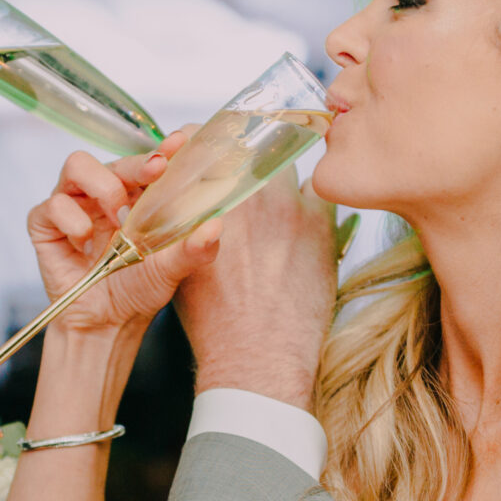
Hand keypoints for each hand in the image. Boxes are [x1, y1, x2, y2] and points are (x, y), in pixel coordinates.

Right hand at [26, 136, 211, 337]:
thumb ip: (194, 248)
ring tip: (118, 220)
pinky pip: (53, 204)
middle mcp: (103, 193)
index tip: (178, 145)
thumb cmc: (139, 289)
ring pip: (77, 165)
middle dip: (136, 163)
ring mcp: (73, 204)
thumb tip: (215, 226)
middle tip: (155, 172)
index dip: (162, 148)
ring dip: (102, 187)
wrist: (106, 323)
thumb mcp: (173, 269)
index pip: (147, 160)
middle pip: (115, 158)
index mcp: (136, 195)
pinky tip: (86, 246)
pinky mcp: (45, 222)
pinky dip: (73, 222)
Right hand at [177, 165, 335, 409]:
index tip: (209, 150)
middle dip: (245, 157)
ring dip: (279, 178)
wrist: (258, 359)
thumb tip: (190, 206)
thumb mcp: (180, 269)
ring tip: (276, 203)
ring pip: (285, 167)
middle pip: (247, 149)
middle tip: (247, 174)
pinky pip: (320, 193)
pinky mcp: (320, 224)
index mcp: (204, 204)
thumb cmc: (216, 324)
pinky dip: (312, 200)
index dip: (206, 141)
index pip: (203, 144)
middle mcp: (244, 197)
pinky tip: (305, 221)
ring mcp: (285, 207)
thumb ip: (183, 227)